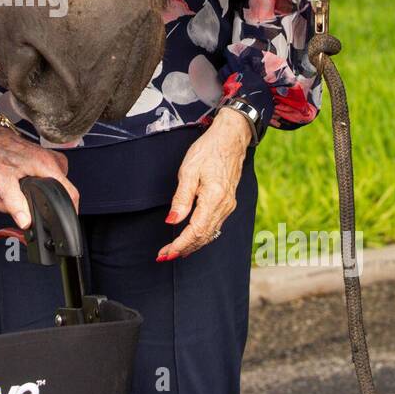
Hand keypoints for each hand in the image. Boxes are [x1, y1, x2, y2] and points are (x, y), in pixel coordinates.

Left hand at [0, 126, 79, 229]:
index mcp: (47, 165)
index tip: (58, 220)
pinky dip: (24, 189)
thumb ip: (14, 204)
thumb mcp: (0, 182)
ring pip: (45, 189)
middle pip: (55, 195)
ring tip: (7, 194)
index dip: (67, 210)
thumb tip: (26, 222)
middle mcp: (51, 161)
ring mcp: (47, 160)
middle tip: (11, 205)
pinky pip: (39, 182)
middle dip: (33, 206)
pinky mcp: (40, 162)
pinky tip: (11, 188)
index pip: (70, 193)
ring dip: (26, 198)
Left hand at [157, 108, 252, 260]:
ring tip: (174, 251)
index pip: (195, 231)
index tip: (165, 253)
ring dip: (192, 245)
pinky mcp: (228, 202)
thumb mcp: (189, 171)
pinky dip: (201, 236)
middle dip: (183, 249)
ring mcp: (228, 205)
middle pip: (203, 237)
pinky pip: (214, 226)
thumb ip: (181, 199)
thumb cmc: (209, 150)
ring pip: (210, 233)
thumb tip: (172, 221)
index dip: (180, 245)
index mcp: (214, 199)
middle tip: (164, 255)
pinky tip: (191, 238)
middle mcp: (224, 206)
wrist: (230, 139)